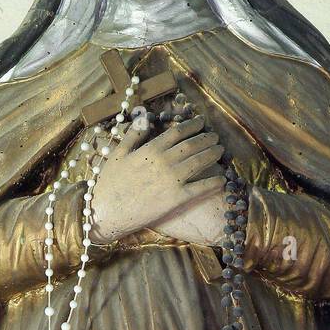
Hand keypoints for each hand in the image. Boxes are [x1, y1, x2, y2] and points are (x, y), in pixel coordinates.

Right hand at [89, 116, 225, 243]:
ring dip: (213, 154)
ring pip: (199, 162)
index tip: (201, 122)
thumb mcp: (117, 153)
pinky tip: (222, 179)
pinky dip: (213, 182)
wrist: (106, 211)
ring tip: (220, 151)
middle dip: (207, 138)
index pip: (177, 132)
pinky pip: (200, 188)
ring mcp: (172, 180)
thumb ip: (133, 135)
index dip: (192, 125)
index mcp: (151, 149)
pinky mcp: (176, 198)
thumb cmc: (109, 183)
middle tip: (215, 137)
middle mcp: (165, 161)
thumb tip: (145, 118)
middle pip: (192, 145)